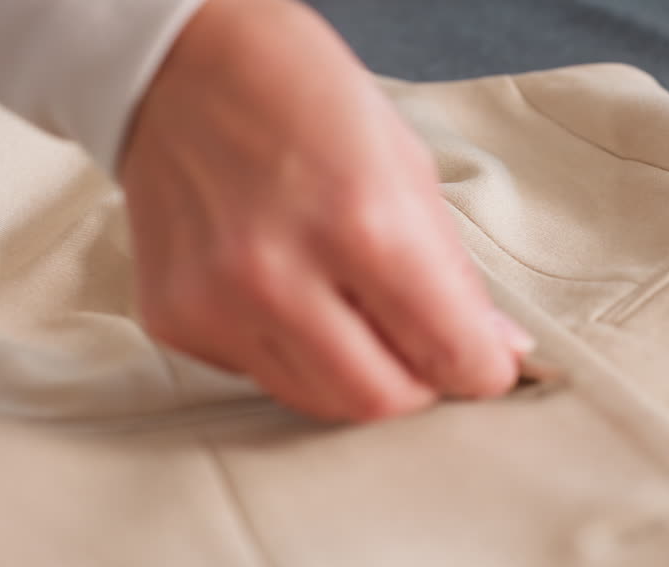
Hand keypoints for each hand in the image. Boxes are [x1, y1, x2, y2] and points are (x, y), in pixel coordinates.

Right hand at [119, 0, 531, 421]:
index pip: (448, 353)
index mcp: (361, 222)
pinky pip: (257, 374)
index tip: (485, 364)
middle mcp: (280, 275)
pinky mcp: (173, 320)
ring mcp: (217, 304)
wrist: (175, 62)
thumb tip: (494, 349)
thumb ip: (450, 271)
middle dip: (418, 384)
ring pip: (316, 401)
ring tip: (353, 313)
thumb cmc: (302, 95)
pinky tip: (283, 293)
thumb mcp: (404, 165)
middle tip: (421, 347)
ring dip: (355, 376)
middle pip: (379, 401)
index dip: (481, 370)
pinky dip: (289, 353)